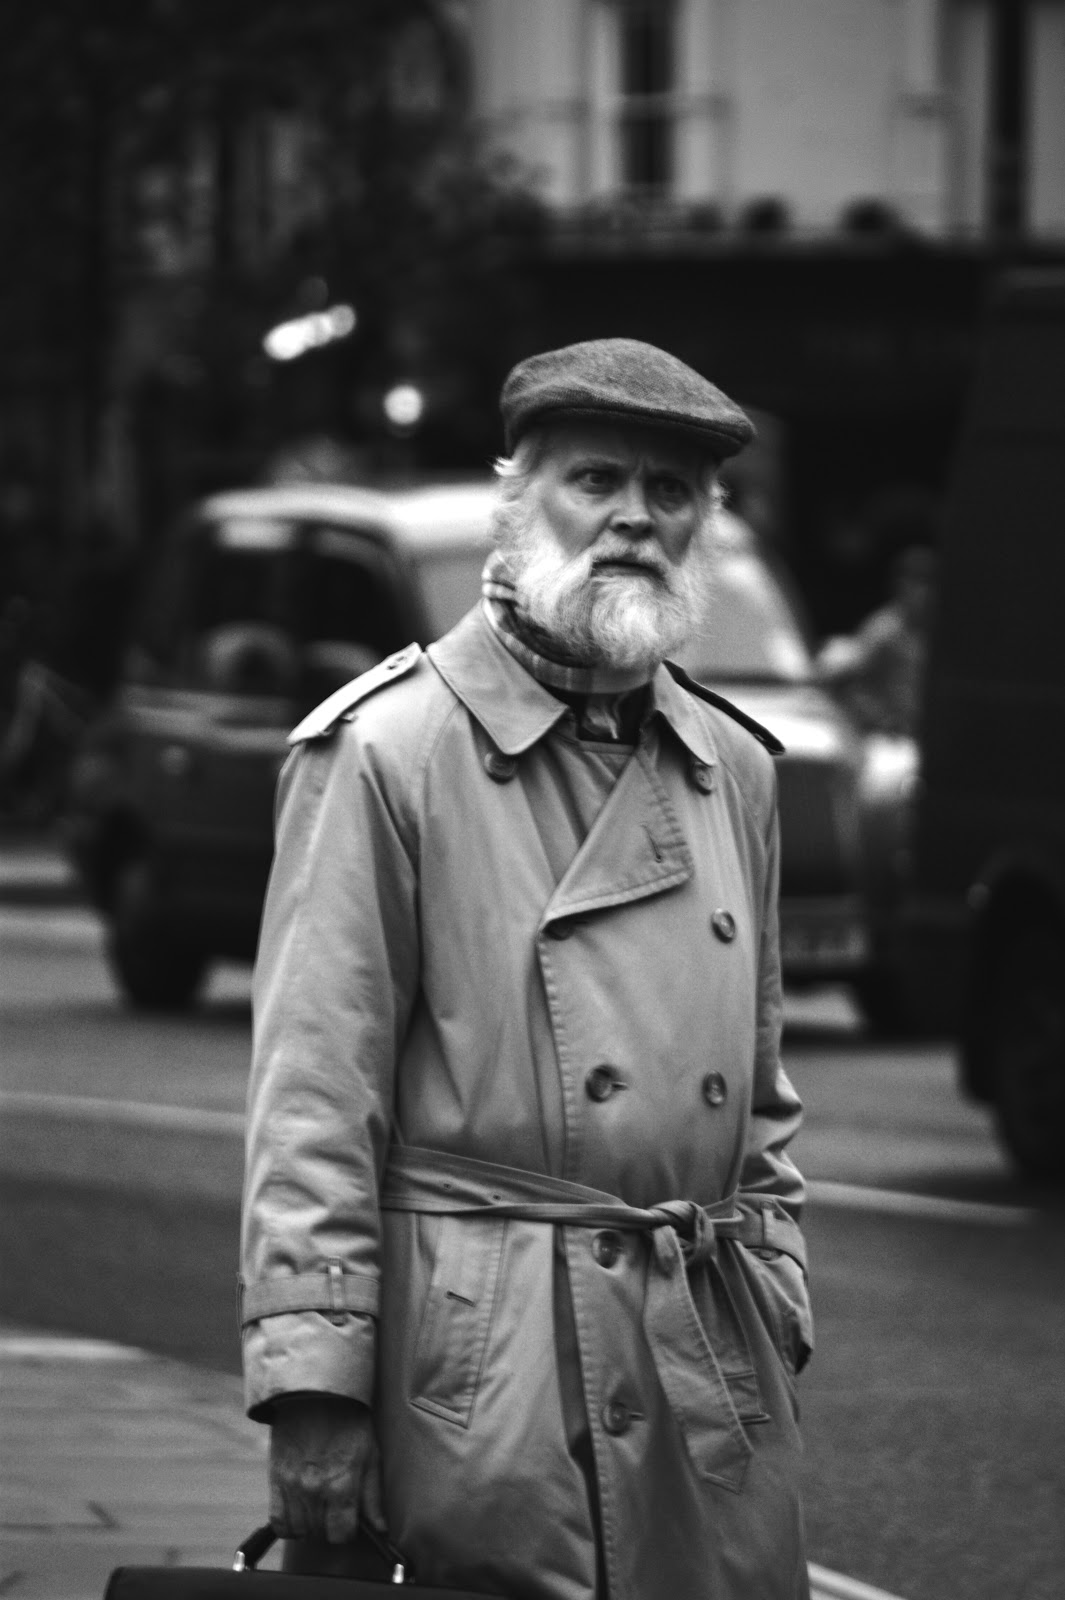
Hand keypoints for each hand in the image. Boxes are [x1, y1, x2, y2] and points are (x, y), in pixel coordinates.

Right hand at [268, 1393, 383, 1542]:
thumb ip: (373, 1495)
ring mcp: (292, 1485)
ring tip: (317, 1506)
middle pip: (320, 1533)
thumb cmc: (348, 1421)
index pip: (341, 1535)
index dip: (347, 1531)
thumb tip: (380, 1528)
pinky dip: (287, 1524)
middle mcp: (314, 1490)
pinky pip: (278, 1520)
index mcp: (341, 1485)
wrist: (315, 1393)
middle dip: (329, 1525)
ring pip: (299, 1530)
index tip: (349, 1521)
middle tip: (334, 1507)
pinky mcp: (275, 1478)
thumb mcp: (370, 1453)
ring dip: (309, 1525)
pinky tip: (298, 1511)